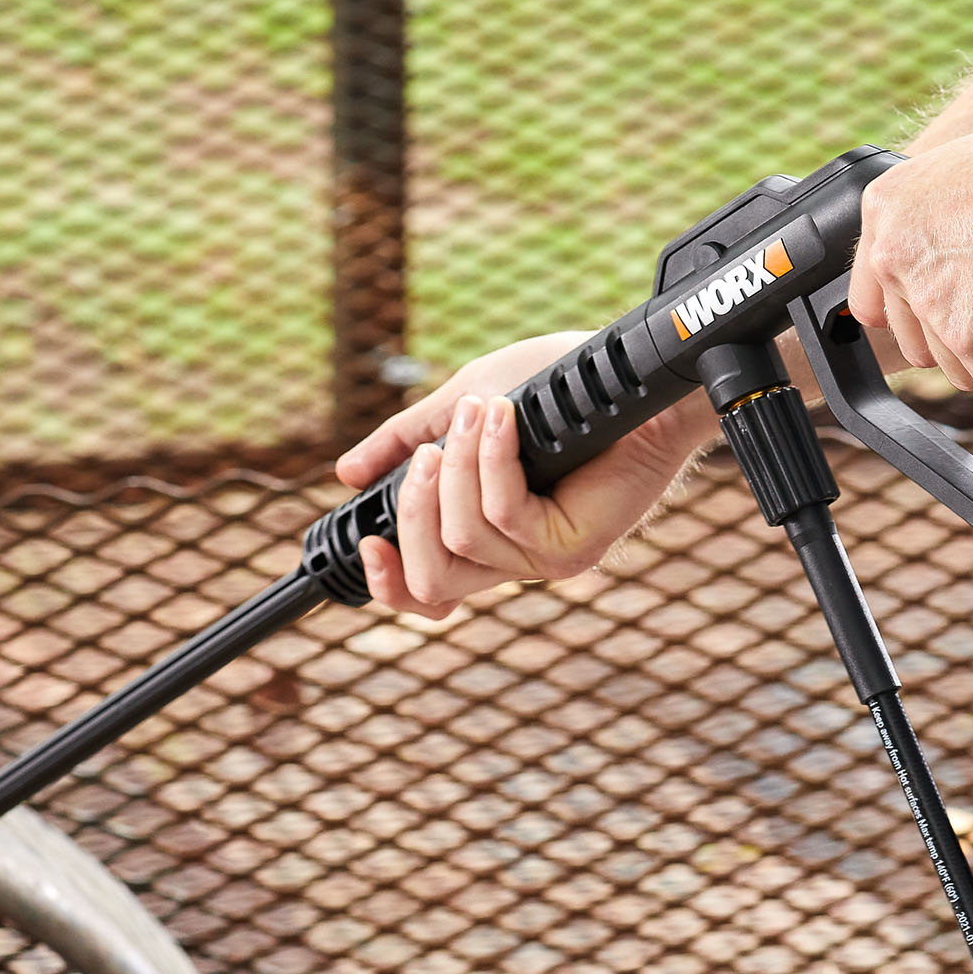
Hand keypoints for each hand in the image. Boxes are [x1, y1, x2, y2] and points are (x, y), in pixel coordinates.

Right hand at [334, 334, 715, 618]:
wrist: (627, 378)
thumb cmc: (556, 389)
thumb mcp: (459, 406)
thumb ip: (405, 441)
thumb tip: (345, 474)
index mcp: (483, 539)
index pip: (425, 595)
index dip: (387, 583)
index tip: (367, 542)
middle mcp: (511, 561)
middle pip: (431, 584)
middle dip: (413, 512)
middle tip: (428, 454)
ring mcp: (543, 561)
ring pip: (463, 541)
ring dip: (458, 467)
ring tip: (479, 411)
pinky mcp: (573, 547)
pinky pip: (506, 516)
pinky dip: (493, 462)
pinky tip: (502, 420)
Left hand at [847, 122, 972, 402]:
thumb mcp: (965, 173)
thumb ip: (926, 223)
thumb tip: (918, 263)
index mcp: (887, 210)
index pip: (872, 297)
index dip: (913, 315)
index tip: (942, 320)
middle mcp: (898, 258)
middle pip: (918, 339)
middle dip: (964, 337)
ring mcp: (935, 304)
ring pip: (957, 367)